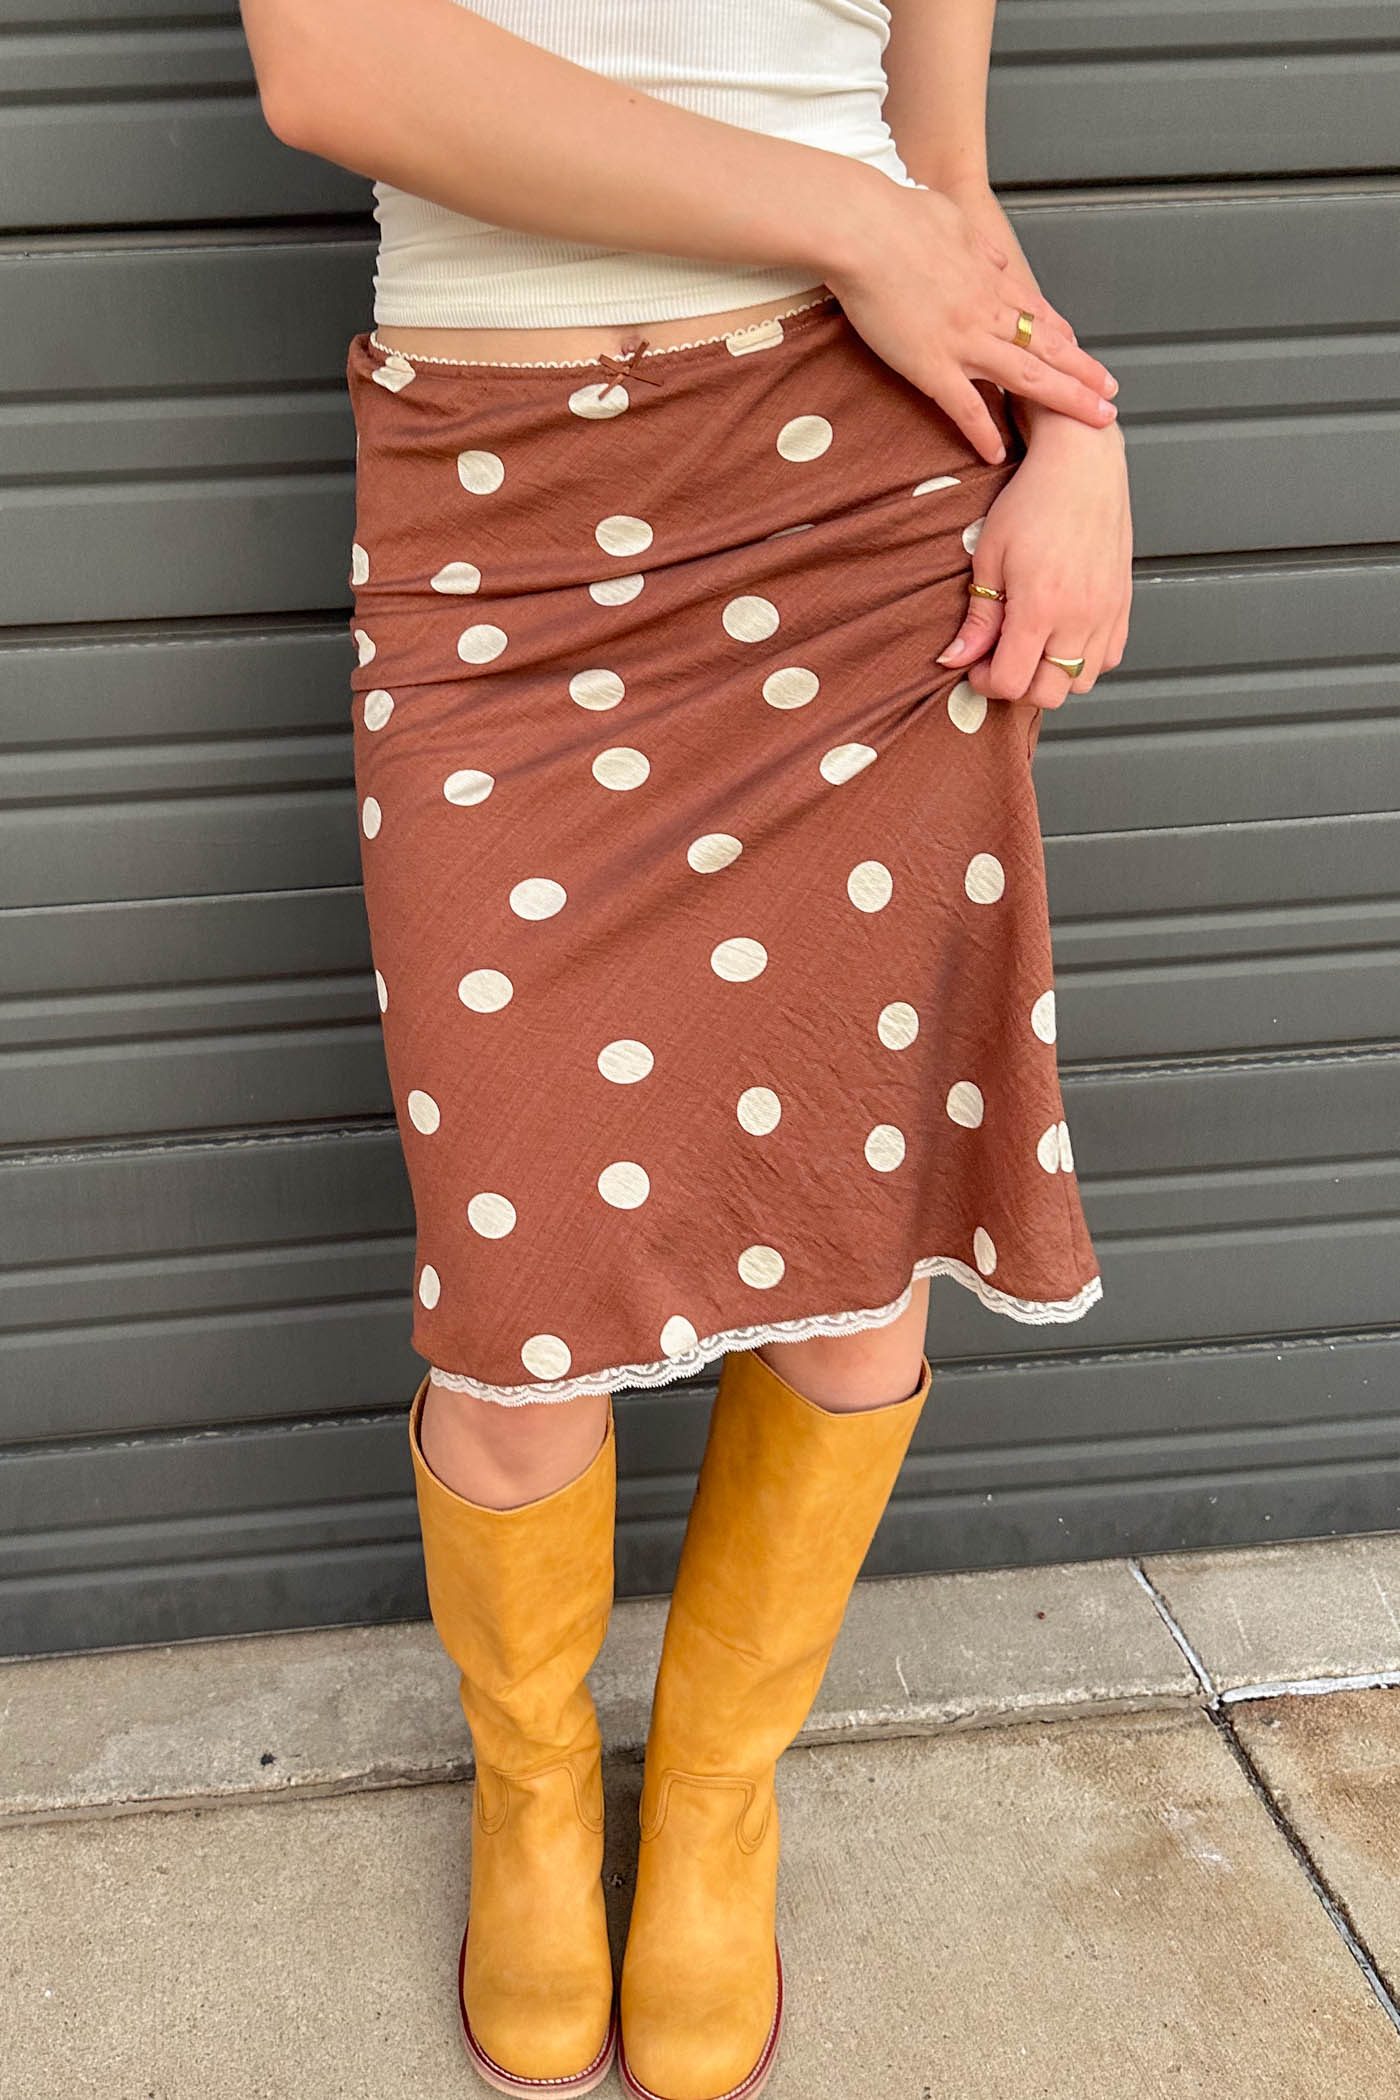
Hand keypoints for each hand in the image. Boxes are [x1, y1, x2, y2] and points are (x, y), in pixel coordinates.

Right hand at [822, 175, 1118, 462]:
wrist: (865, 228)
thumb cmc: (899, 216)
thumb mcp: (954, 220)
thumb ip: (978, 246)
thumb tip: (995, 259)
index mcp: (989, 278)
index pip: (1035, 312)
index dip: (1061, 335)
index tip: (1079, 350)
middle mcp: (986, 312)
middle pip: (1047, 347)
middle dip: (1083, 373)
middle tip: (1110, 394)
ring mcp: (963, 341)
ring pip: (1027, 376)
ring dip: (1064, 399)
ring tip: (1094, 421)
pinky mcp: (930, 365)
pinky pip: (964, 408)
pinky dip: (983, 432)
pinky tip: (997, 454)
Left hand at [936, 416, 1132, 706]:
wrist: (1083, 465)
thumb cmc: (1032, 501)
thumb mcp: (989, 556)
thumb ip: (978, 616)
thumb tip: (955, 659)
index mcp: (1041, 606)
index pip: (1012, 682)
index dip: (986, 682)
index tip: (976, 663)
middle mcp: (1080, 617)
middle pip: (1049, 693)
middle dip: (1018, 686)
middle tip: (1000, 658)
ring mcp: (1107, 613)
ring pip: (1082, 683)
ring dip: (1053, 676)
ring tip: (1033, 646)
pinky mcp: (1123, 604)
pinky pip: (1108, 658)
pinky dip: (1084, 660)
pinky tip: (1062, 634)